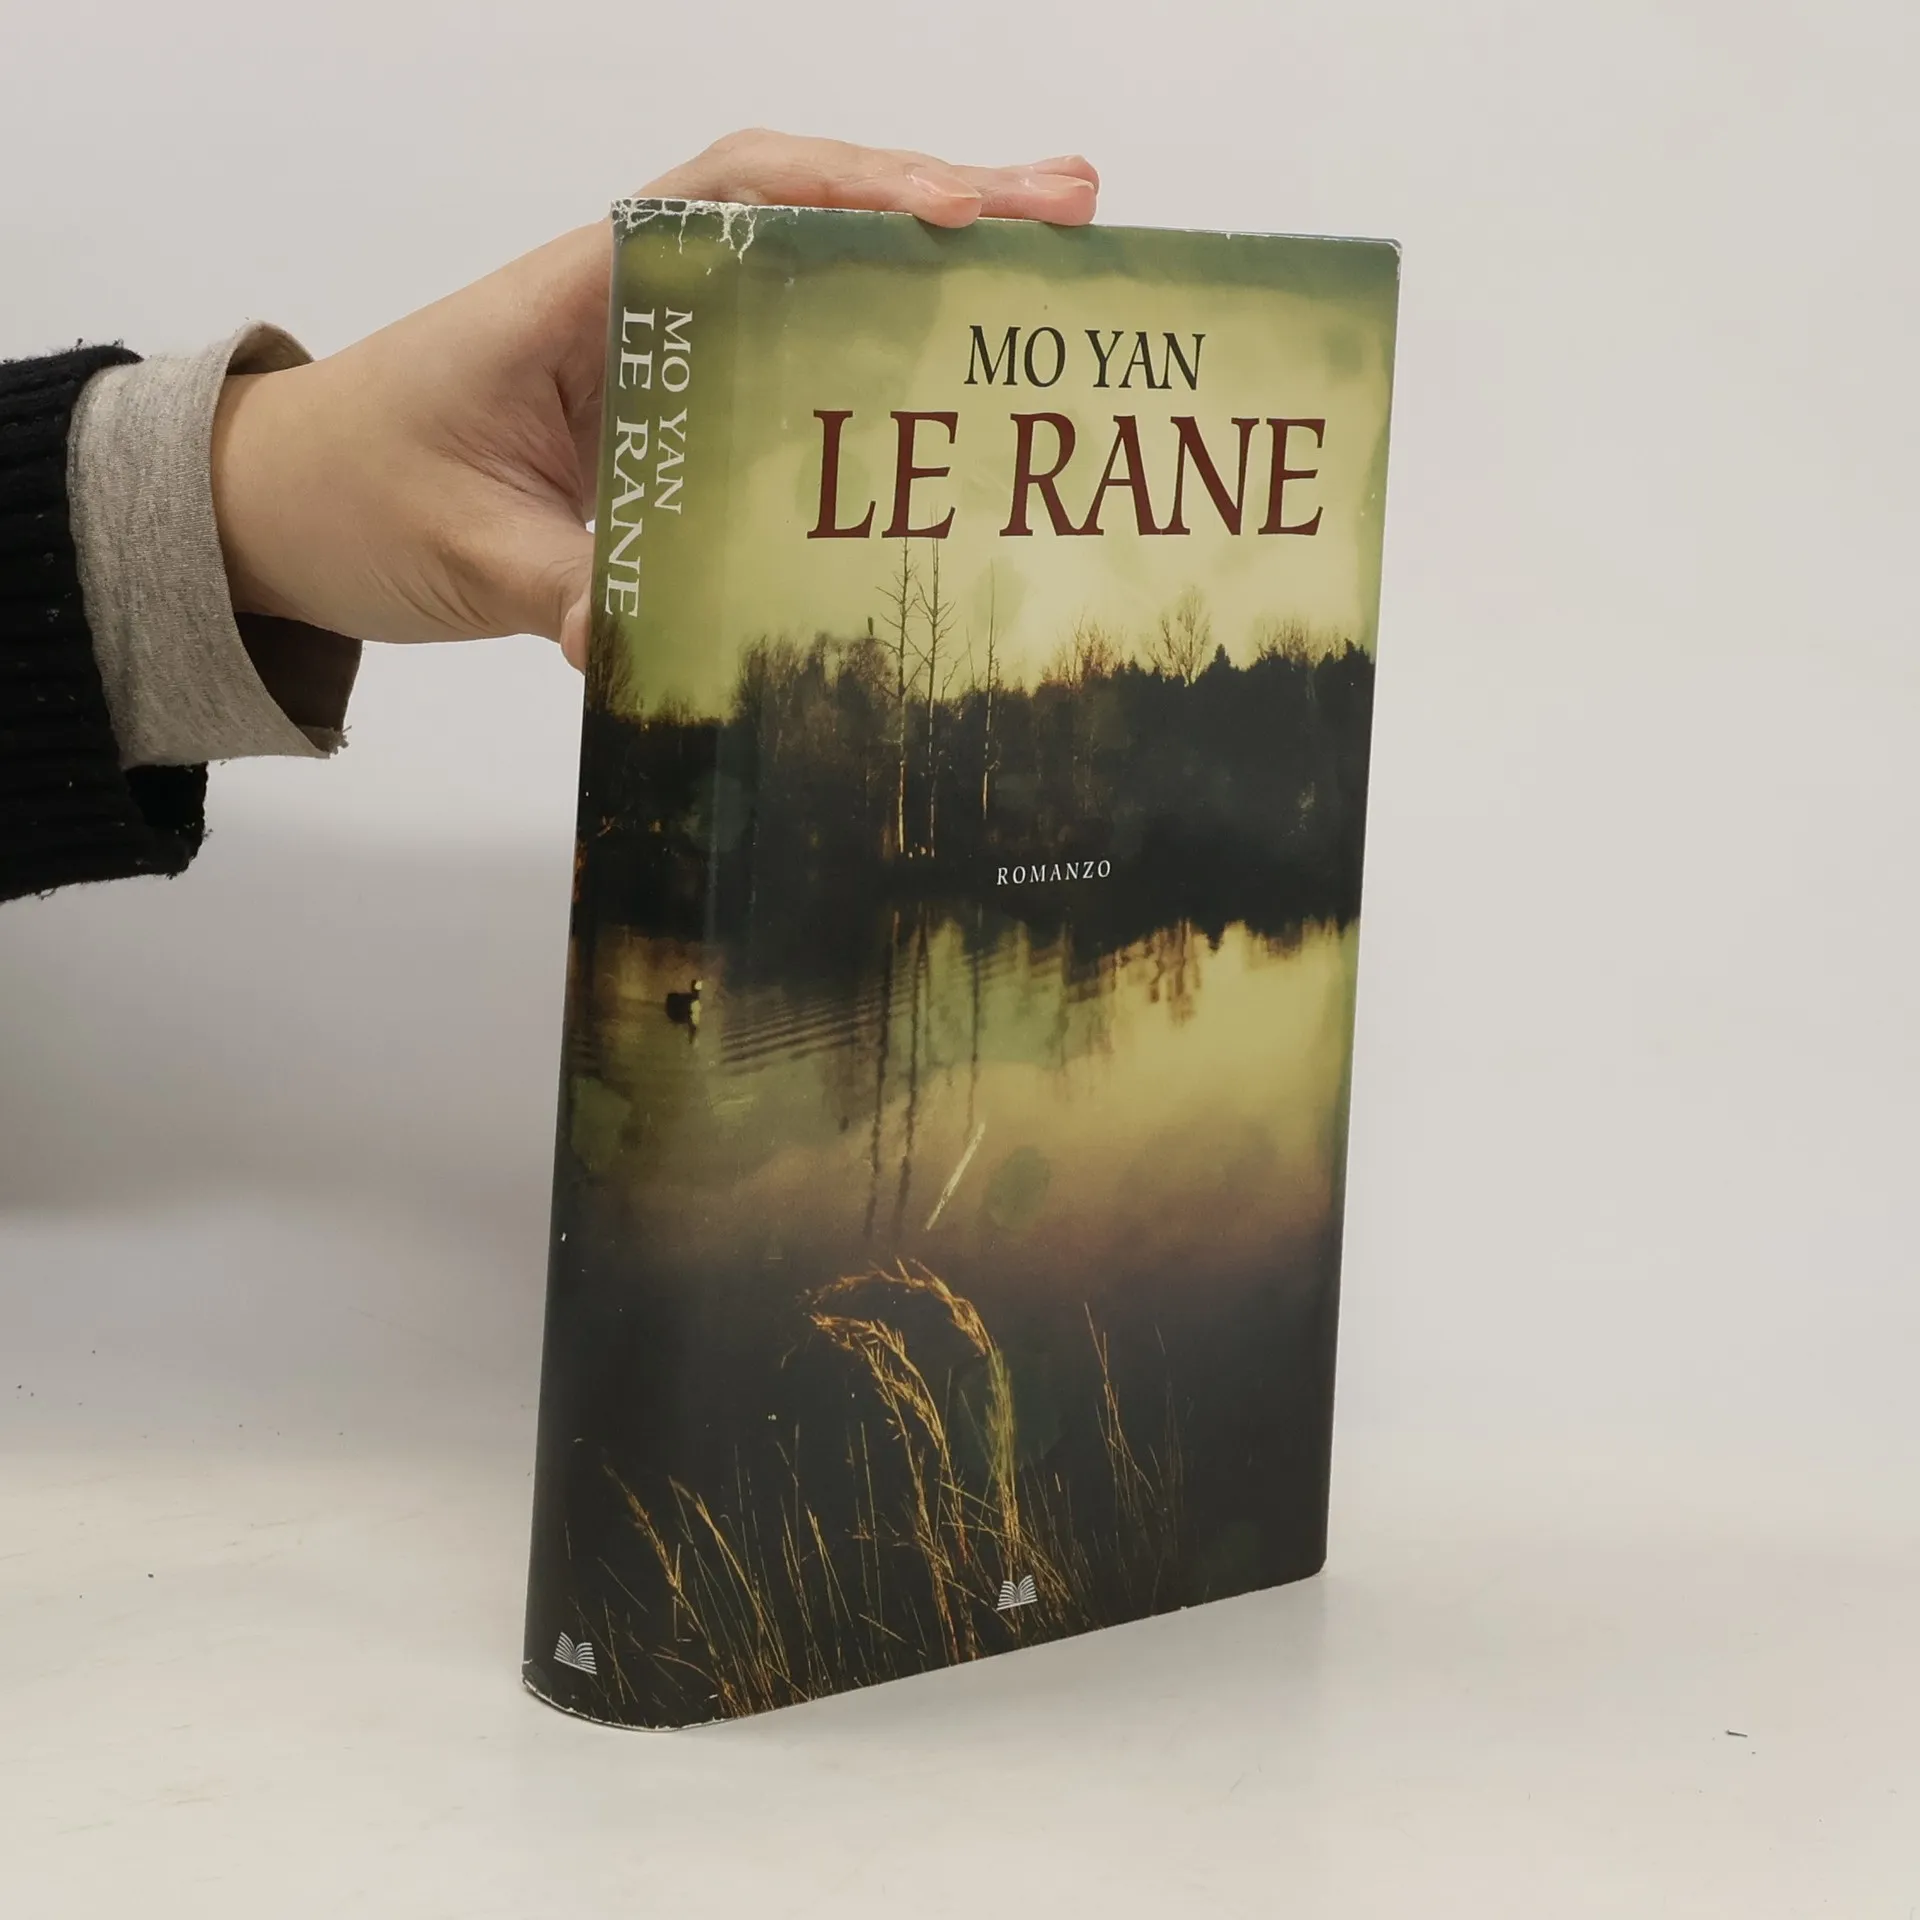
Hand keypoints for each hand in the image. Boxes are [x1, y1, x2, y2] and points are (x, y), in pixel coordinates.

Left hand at [211, 131, 1099, 668]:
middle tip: (1076, 215)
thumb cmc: (355, 496)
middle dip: (943, 206)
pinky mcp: (668, 422)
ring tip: (1047, 281)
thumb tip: (642, 644)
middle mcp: (634, 301)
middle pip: (805, 219)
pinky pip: (783, 377)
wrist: (286, 512)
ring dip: (925, 278)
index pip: (737, 200)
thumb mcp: (460, 548)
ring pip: (807, 289)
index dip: (857, 192)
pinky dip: (870, 371)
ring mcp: (659, 357)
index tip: (965, 212)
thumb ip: (560, 587)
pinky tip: (948, 400)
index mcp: (581, 290)